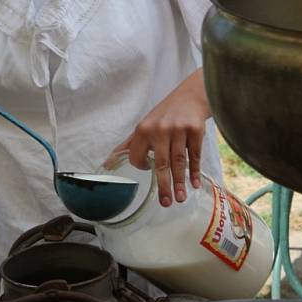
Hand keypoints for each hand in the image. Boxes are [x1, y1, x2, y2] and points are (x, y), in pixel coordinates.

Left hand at [104, 70, 209, 207]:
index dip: (141, 166)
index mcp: (143, 129)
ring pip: (179, 161)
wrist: (189, 97)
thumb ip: (128, 146)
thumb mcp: (143, 127)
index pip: (137, 156)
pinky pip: (195, 155)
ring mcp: (179, 130)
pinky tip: (194, 184)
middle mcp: (160, 129)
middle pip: (161, 163)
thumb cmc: (163, 116)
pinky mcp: (196, 130)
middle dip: (163, 185)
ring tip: (179, 199)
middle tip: (165, 203)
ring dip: (180, 182)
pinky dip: (195, 171)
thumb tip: (106, 164)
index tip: (148, 171)